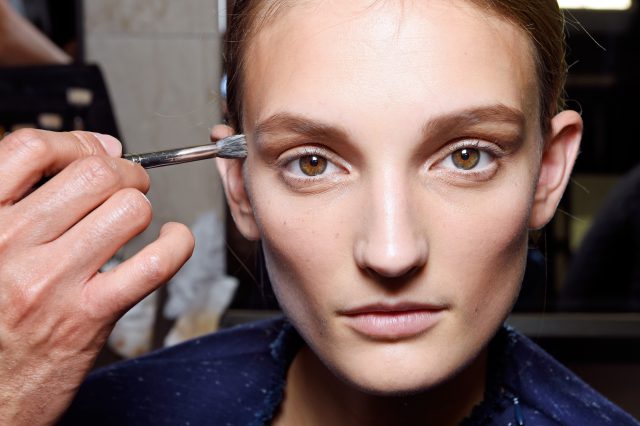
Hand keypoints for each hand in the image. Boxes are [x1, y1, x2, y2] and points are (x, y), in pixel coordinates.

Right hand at [0, 130, 193, 424]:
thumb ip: (26, 195)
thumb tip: (100, 149)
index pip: (30, 149)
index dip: (75, 142)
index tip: (96, 151)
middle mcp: (10, 245)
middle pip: (94, 174)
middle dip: (124, 172)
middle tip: (127, 185)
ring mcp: (51, 281)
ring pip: (129, 209)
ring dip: (143, 207)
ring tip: (135, 220)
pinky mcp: (89, 315)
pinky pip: (155, 262)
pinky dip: (176, 244)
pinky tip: (170, 241)